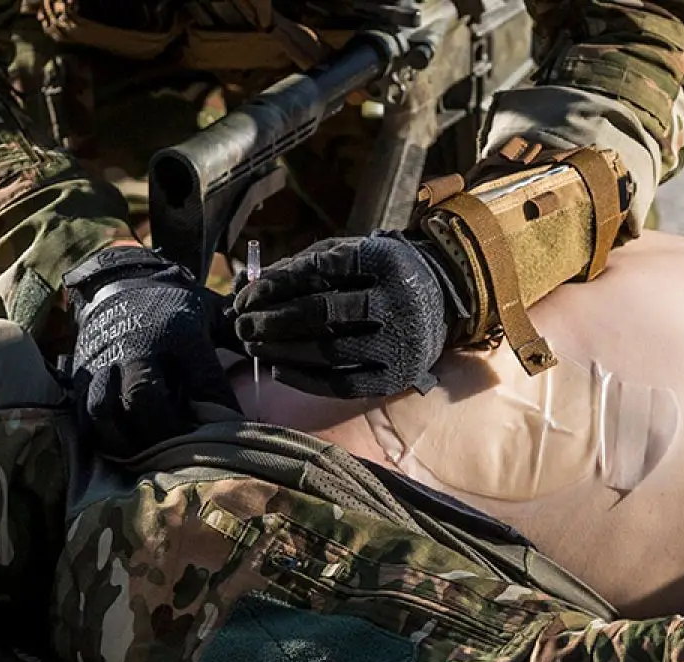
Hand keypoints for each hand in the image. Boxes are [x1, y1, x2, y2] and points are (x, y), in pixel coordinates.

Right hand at [66, 246, 237, 457]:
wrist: (122, 283)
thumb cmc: (177, 306)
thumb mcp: (213, 312)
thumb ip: (241, 337)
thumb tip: (278, 361)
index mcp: (179, 333)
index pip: (203, 382)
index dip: (221, 414)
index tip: (239, 435)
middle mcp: (139, 349)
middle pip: (147, 400)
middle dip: (169, 433)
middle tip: (191, 453)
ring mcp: (106, 364)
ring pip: (108, 412)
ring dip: (131, 441)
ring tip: (154, 457)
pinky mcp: (84, 379)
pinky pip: (86, 417)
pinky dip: (104, 440)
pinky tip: (127, 452)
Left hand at [232, 231, 464, 398]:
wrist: (442, 300)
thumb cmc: (378, 274)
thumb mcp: (351, 254)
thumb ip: (303, 265)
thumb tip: (247, 284)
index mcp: (384, 260)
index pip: (318, 270)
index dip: (275, 285)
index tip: (245, 296)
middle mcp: (397, 301)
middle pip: (322, 311)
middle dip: (272, 319)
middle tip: (241, 324)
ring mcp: (400, 342)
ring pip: (329, 351)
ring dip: (282, 350)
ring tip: (252, 346)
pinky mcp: (396, 376)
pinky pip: (343, 385)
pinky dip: (305, 380)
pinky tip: (278, 369)